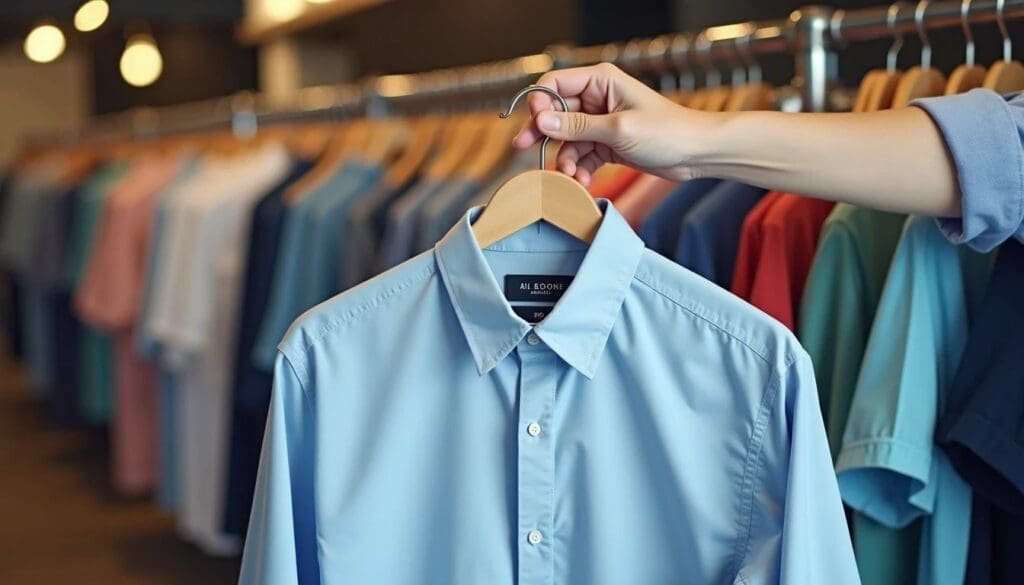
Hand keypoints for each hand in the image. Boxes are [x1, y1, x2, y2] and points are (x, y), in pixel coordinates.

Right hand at [513, 63, 711, 184]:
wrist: (695, 154)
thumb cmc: (667, 132)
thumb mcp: (618, 129)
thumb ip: (578, 126)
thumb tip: (542, 121)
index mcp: (599, 81)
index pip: (554, 84)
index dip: (539, 104)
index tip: (535, 126)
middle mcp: (596, 99)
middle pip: (555, 114)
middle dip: (544, 134)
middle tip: (526, 151)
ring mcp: (600, 122)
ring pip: (566, 139)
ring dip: (565, 159)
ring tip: (571, 176)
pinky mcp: (605, 143)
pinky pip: (581, 155)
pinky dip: (579, 169)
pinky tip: (582, 182)